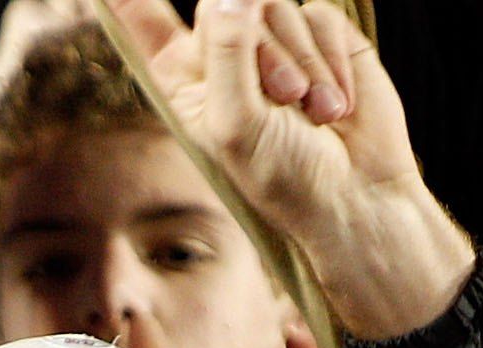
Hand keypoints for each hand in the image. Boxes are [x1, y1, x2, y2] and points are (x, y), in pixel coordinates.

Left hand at [105, 0, 472, 338]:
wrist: (354, 193)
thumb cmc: (282, 173)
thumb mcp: (236, 121)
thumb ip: (227, 50)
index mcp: (183, 80)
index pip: (145, 22)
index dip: (129, 3)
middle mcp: (223, 55)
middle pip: (228, 6)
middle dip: (264, 52)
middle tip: (284, 100)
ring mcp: (274, 42)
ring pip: (277, 7)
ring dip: (303, 63)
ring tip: (314, 111)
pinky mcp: (320, 38)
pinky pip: (320, 16)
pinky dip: (331, 60)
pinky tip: (336, 102)